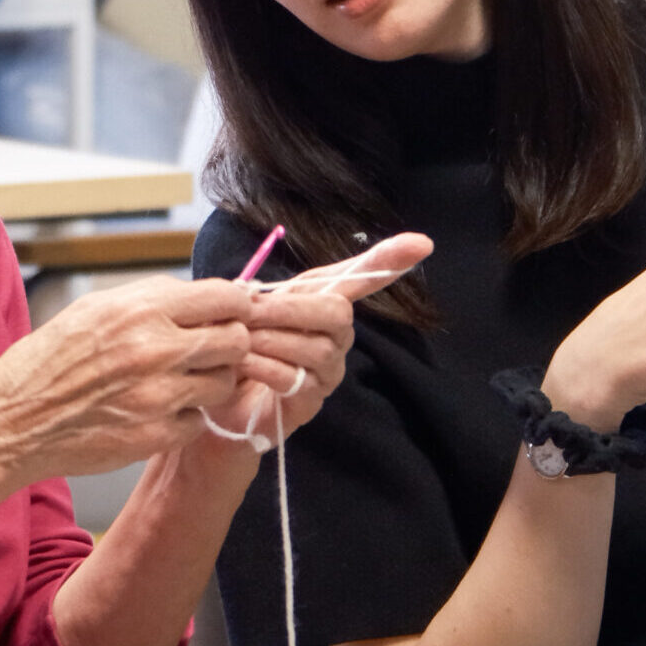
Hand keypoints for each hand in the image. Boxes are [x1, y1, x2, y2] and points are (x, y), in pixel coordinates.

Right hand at [0, 274, 256, 476]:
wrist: (15, 418)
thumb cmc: (51, 360)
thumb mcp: (96, 308)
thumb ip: (152, 298)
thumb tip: (202, 295)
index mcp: (141, 310)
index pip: (224, 298)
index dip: (236, 305)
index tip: (233, 313)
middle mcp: (155, 350)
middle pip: (235, 341)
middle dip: (229, 344)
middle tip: (211, 350)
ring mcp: (159, 396)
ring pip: (223, 384)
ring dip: (209, 382)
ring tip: (180, 382)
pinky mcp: (156, 435)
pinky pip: (198, 420)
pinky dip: (185, 416)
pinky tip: (158, 411)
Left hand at [202, 232, 434, 447]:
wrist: (221, 400)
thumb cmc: (240, 348)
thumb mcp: (246, 312)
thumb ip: (255, 296)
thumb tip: (246, 289)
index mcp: (323, 306)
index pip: (362, 278)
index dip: (389, 260)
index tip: (423, 242)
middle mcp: (336, 337)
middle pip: (337, 313)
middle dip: (290, 309)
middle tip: (249, 311)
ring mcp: (329, 372)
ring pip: (316, 348)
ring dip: (270, 340)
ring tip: (240, 340)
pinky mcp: (311, 403)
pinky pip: (296, 378)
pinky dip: (264, 367)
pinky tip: (243, 364)